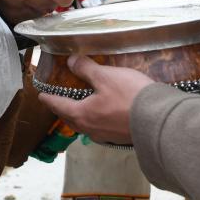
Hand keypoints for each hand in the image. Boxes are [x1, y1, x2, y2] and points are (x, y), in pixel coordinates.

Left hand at [37, 55, 153, 144]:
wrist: (158, 119)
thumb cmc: (129, 96)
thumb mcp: (106, 76)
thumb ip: (86, 69)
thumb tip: (71, 61)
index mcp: (82, 114)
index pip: (59, 105)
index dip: (49, 99)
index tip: (41, 96)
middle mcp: (90, 129)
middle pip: (71, 118)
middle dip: (62, 109)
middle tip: (57, 102)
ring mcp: (106, 136)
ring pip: (86, 125)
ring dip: (79, 116)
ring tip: (79, 107)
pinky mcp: (120, 137)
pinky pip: (100, 128)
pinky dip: (95, 120)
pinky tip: (102, 115)